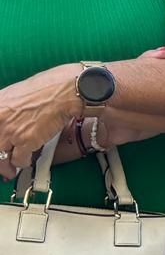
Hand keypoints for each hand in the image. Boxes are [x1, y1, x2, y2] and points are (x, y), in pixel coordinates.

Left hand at [0, 66, 80, 183]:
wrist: (68, 90)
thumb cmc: (51, 87)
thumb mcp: (19, 93)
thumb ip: (8, 108)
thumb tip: (7, 118)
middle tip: (3, 163)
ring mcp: (10, 131)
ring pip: (0, 158)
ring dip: (7, 166)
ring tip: (12, 168)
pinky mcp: (26, 141)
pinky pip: (19, 160)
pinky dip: (24, 162)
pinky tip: (27, 160)